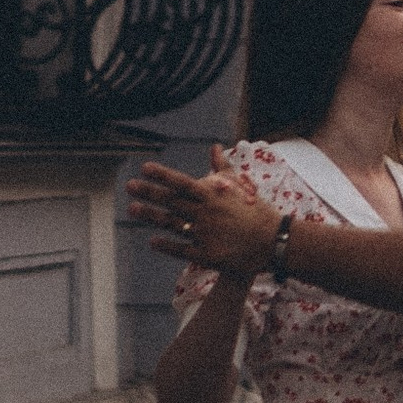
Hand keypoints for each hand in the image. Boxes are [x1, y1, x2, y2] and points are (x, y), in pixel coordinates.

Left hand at [127, 150, 280, 277]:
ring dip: (151, 216)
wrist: (273, 242)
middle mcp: (206, 213)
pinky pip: (181, 249)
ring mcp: (205, 234)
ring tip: (132, 209)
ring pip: (171, 224)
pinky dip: (165, 245)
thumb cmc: (257, 211)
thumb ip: (223, 167)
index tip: (144, 168)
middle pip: (171, 202)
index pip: (182, 182)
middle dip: (148, 192)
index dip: (162, 175)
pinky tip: (152, 240)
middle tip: (129, 187)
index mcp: (214, 195)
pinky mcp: (207, 254)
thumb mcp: (241, 186)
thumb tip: (214, 147)